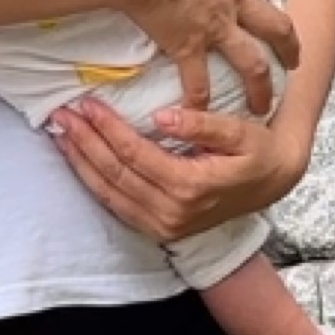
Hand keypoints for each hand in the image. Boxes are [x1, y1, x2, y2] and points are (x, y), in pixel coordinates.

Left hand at [44, 94, 305, 246]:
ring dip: (81, 163)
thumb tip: (162, 117)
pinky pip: (117, 206)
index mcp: (190, 187)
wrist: (273, 184)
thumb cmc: (258, 152)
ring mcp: (163, 226)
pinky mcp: (159, 230)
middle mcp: (171, 213)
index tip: (87, 104)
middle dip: (84, 143)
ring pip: (109, 193)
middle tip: (61, 116)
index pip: (135, 154)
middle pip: (115, 174)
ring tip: (60, 134)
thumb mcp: (241, 132)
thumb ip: (203, 125)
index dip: (107, 128)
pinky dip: (93, 182)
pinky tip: (79, 160)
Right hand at [115, 0, 297, 119]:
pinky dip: (200, 99)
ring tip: (264, 104)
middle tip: (294, 60)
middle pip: (276, 25)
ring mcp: (216, 25)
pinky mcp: (189, 45)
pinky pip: (199, 82)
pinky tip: (199, 113)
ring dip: (261, 86)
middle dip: (289, 45)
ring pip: (253, 62)